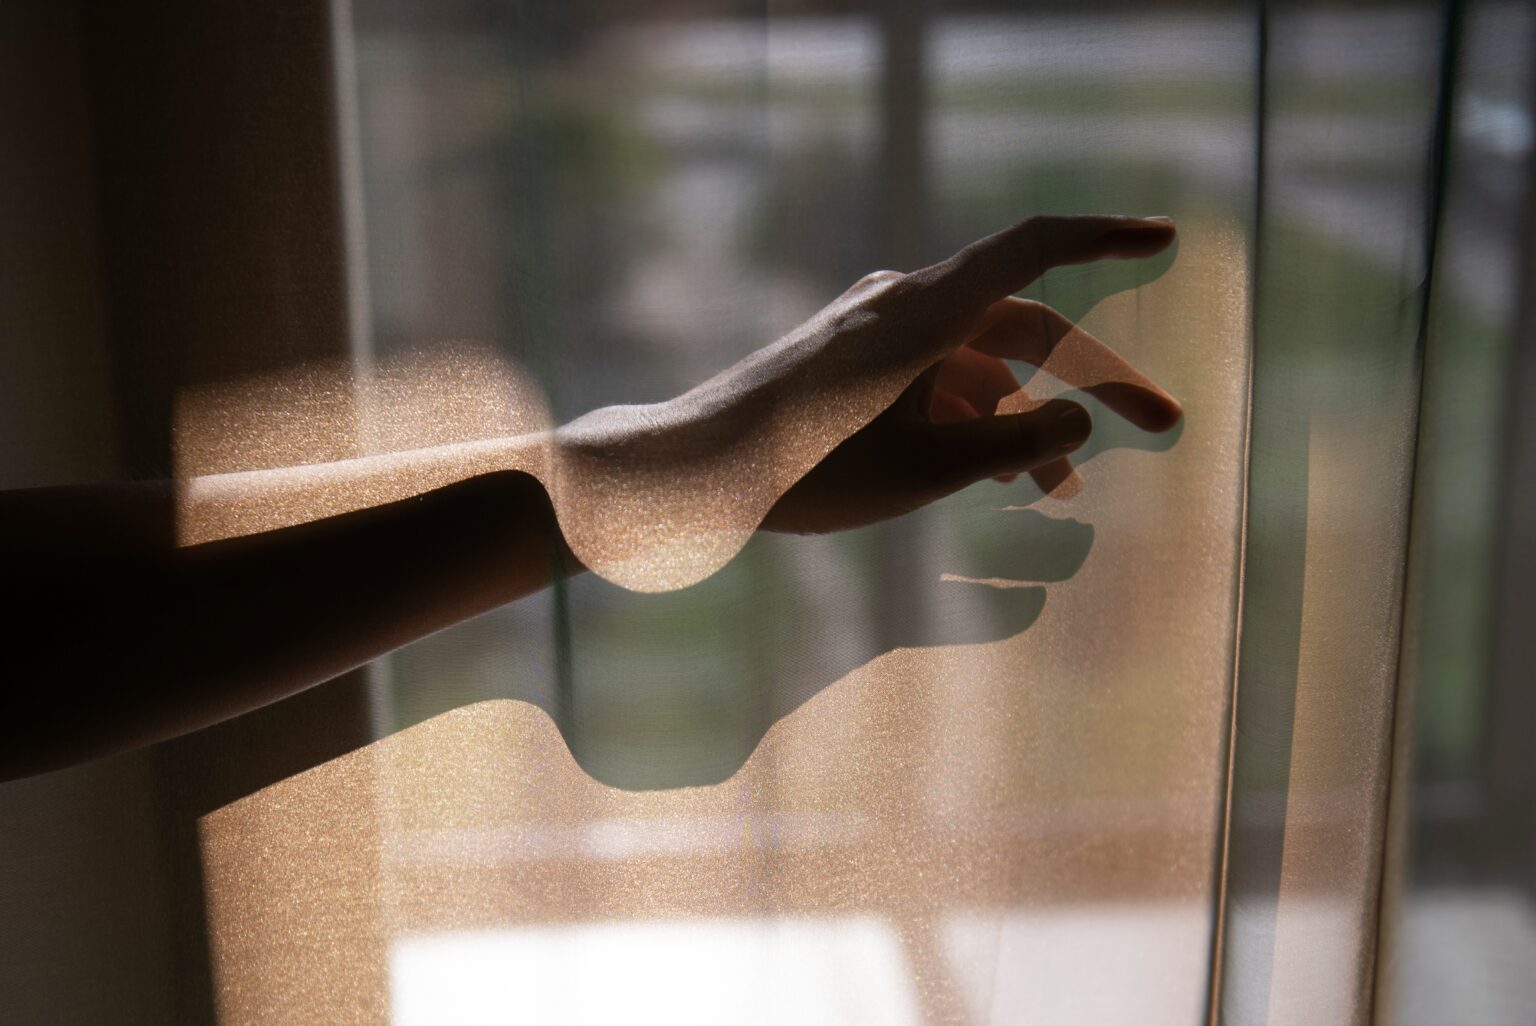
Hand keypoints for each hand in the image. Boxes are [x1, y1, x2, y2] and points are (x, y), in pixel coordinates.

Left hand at [760, 215, 1182, 533]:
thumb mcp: (927, 469)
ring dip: (1024, 420)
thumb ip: (1015, 443)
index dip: (1105, 239)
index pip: (1033, 250)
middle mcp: (905, 304)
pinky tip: (992, 475)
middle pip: (1023, 329)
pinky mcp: (856, 361)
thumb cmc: (807, 471)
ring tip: (1063, 491)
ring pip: (978, 366)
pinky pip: (935, 379)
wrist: (697, 470)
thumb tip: (1086, 420)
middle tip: (1163, 426)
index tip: (1164, 238)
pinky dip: (971, 418)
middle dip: (1093, 381)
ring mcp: (877, 331)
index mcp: (925, 311)